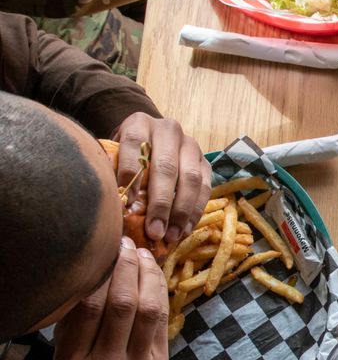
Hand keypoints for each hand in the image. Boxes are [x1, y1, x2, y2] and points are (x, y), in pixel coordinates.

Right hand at [55, 239, 168, 359]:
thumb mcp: (65, 357)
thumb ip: (75, 320)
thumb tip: (92, 270)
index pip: (89, 307)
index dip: (102, 273)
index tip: (108, 249)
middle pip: (122, 305)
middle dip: (128, 267)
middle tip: (128, 243)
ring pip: (149, 311)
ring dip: (149, 275)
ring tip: (144, 254)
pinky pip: (162, 322)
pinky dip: (160, 294)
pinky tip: (155, 276)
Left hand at [111, 113, 210, 245]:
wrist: (148, 139)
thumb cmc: (124, 156)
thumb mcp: (112, 156)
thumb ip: (111, 174)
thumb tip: (111, 209)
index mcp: (139, 123)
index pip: (133, 145)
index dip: (130, 175)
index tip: (126, 205)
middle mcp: (168, 129)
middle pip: (166, 166)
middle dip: (160, 203)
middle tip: (154, 231)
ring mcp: (190, 144)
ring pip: (190, 178)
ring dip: (181, 211)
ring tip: (170, 236)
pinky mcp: (204, 161)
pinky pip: (205, 187)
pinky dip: (195, 211)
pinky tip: (184, 230)